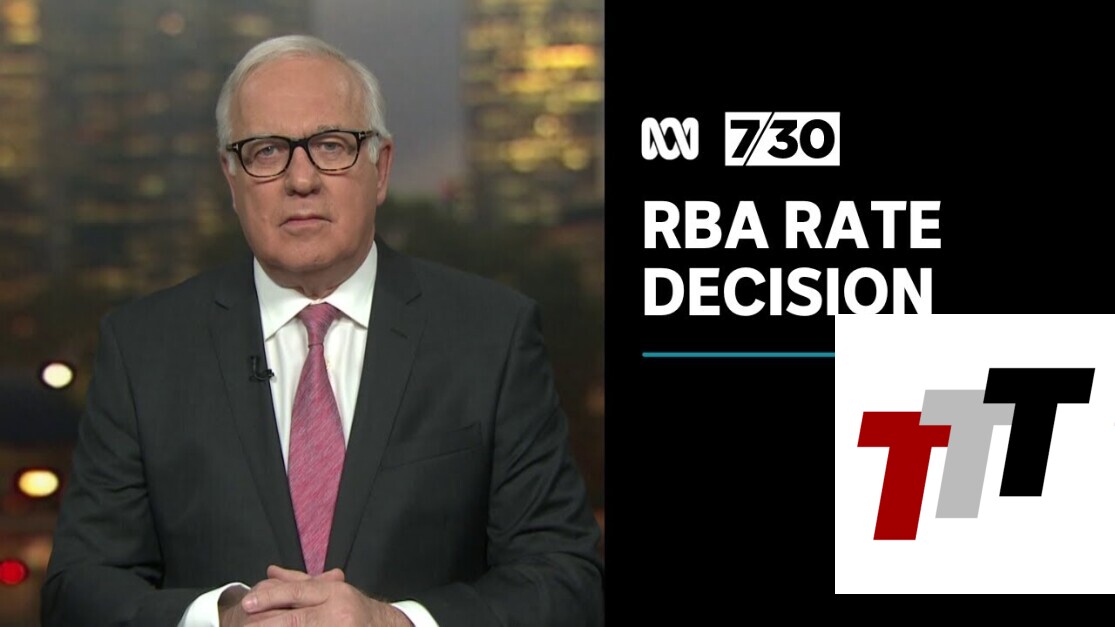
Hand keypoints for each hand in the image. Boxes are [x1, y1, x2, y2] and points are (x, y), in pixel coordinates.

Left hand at [237, 565, 412, 625]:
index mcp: (335, 592)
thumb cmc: (353, 609)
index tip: (247, 603)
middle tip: (243, 624)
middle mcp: (338, 613)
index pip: (296, 592)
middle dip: (265, 623)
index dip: (269, 597)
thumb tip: (270, 572)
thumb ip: (300, 582)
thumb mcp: (330, 590)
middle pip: (293, 619)